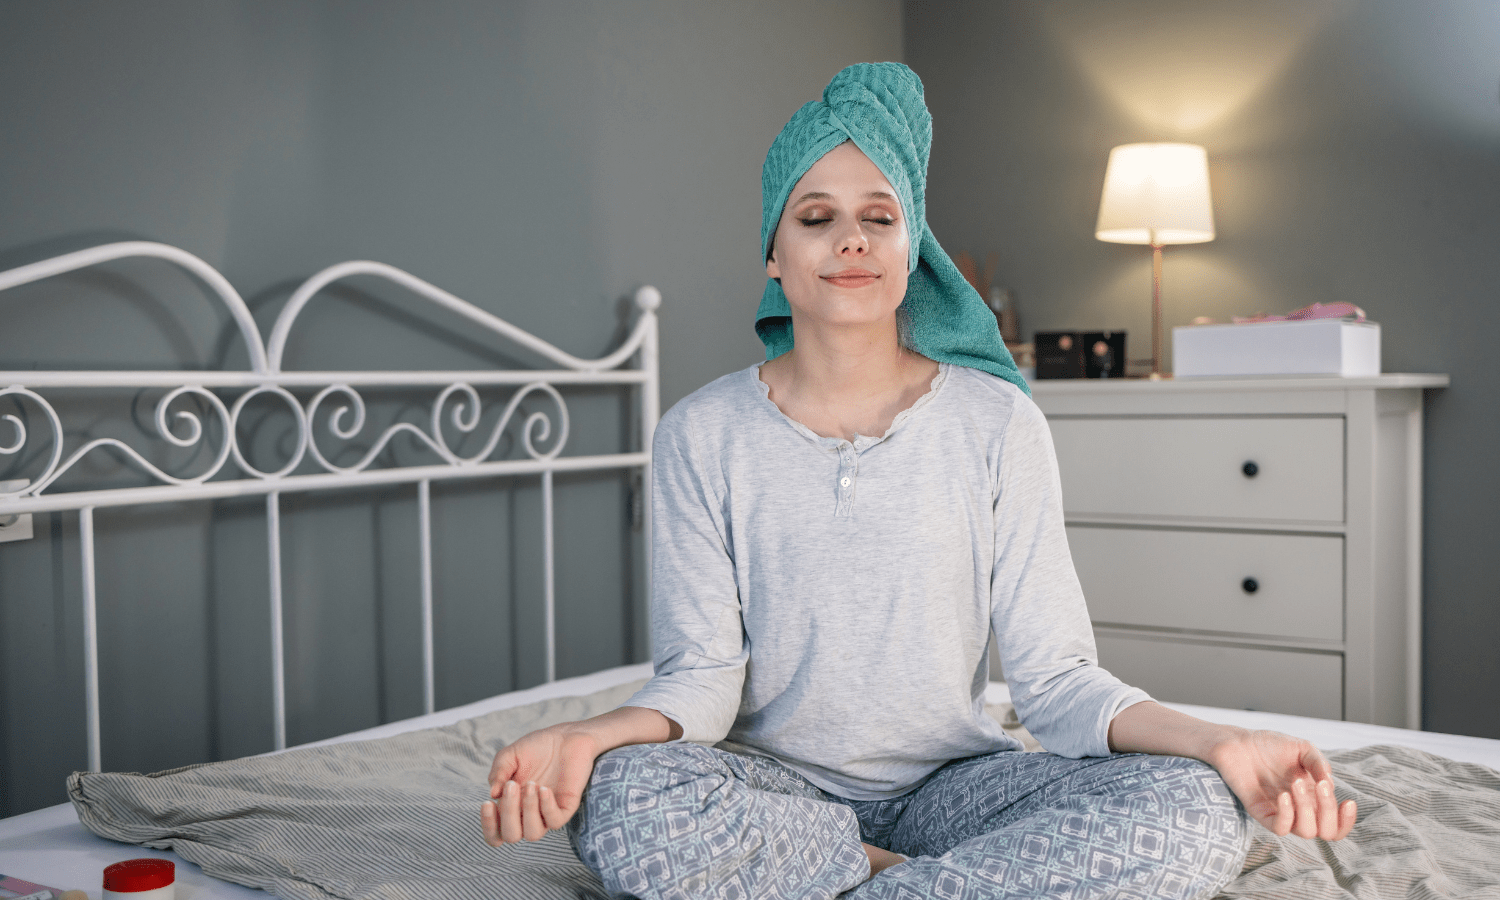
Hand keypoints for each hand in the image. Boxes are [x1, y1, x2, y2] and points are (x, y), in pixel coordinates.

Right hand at [481, 724, 601, 844]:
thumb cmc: (536, 748)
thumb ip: (498, 773)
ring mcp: (546, 813)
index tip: (488, 804)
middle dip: (508, 813)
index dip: (489, 826)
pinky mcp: (566, 808)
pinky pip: (555, 822)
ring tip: (532, 784)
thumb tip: (493, 794)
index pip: (496, 833)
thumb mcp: (510, 756)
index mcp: (510, 806)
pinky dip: (547, 807)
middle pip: (511, 835)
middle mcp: (527, 814)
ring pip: (533, 834)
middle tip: (512, 785)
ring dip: (528, 810)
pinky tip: (545, 788)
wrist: (565, 737)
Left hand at [1205, 728, 1356, 839]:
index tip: (1348, 802)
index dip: (1347, 821)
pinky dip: (1287, 814)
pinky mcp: (1262, 813)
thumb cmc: (1270, 746)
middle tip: (1319, 787)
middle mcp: (1300, 810)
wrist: (1239, 742)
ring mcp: (1282, 813)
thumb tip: (1330, 784)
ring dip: (1307, 808)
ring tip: (1295, 783)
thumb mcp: (1303, 749)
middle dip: (1329, 812)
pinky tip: (1284, 794)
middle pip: (1327, 832)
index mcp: (1314, 798)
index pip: (1336, 824)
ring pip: (1306, 832)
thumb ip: (1319, 764)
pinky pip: (1280, 828)